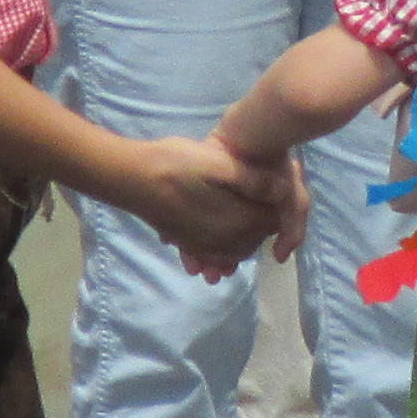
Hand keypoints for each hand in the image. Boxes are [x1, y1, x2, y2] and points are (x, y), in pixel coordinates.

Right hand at [110, 132, 297, 276]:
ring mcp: (205, 247)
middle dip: (263, 222)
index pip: (274, 223)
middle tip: (261, 194)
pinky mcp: (188, 244)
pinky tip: (220, 224)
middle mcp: (225, 243)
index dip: (279, 205)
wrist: (133, 177)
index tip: (274, 183)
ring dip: (245, 235)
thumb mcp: (221, 163)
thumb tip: (284, 191)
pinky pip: (215, 254)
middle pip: (257, 239)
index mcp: (239, 222)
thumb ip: (255, 181)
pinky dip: (224, 245)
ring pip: (238, 249)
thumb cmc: (178, 165)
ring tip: (243, 209)